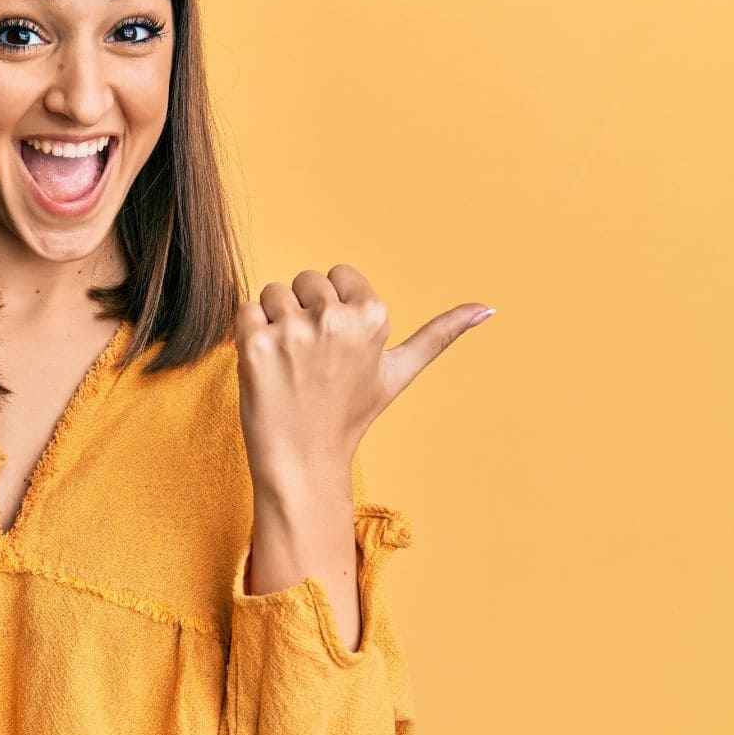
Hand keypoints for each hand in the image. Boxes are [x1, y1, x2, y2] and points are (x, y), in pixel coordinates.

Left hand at [235, 264, 491, 486]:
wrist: (303, 460)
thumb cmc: (348, 414)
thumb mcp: (399, 372)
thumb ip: (440, 335)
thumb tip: (488, 308)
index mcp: (373, 316)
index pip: (338, 274)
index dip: (332, 307)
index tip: (336, 345)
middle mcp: (335, 318)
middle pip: (304, 281)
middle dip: (303, 312)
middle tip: (311, 360)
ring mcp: (293, 331)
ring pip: (273, 293)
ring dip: (273, 323)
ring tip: (288, 364)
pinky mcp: (255, 345)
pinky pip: (245, 311)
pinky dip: (248, 335)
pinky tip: (265, 366)